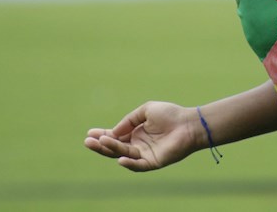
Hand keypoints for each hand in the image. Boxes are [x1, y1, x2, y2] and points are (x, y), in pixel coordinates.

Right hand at [84, 101, 199, 171]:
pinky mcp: (153, 162)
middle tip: (88, 141)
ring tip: (99, 142)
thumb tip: (114, 131)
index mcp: (135, 133)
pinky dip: (129, 164)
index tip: (90, 133)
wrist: (188, 123)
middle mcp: (138, 145)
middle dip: (101, 145)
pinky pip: (138, 165)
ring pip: (123, 154)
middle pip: (115, 148)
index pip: (115, 136)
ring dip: (111, 149)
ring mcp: (145, 154)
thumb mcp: (145, 110)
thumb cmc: (170, 114)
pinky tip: (120, 159)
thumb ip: (129, 120)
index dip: (102, 135)